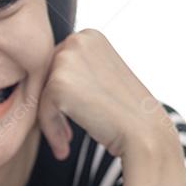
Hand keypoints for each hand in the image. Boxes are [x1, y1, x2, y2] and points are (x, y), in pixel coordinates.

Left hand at [37, 28, 174, 160]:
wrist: (144, 132)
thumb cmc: (126, 111)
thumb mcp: (102, 77)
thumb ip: (77, 71)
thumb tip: (45, 80)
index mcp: (89, 36)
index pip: (57, 64)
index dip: (61, 94)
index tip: (72, 117)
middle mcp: (77, 40)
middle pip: (46, 78)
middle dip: (52, 107)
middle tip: (65, 135)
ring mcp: (66, 59)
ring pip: (42, 94)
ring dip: (51, 121)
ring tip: (65, 143)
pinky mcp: (58, 83)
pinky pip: (41, 110)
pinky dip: (51, 131)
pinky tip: (64, 149)